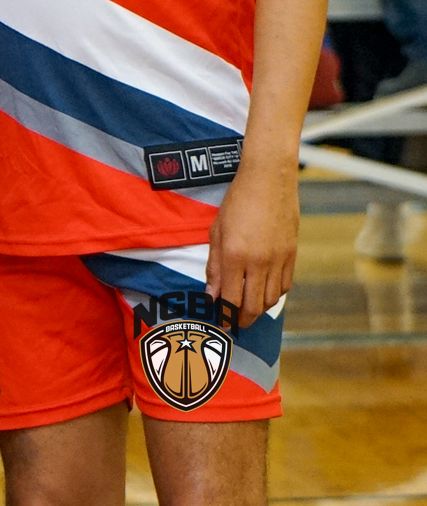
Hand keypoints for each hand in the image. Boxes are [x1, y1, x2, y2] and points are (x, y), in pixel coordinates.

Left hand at [208, 165, 297, 323]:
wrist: (269, 181)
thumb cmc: (237, 203)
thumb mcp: (216, 231)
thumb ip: (214, 266)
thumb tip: (211, 294)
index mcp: (234, 256)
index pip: (230, 299)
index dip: (224, 316)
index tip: (220, 323)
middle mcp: (258, 262)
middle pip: (253, 306)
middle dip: (243, 320)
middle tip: (234, 324)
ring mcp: (279, 260)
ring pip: (271, 299)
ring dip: (259, 309)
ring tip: (247, 310)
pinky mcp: (292, 255)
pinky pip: (285, 285)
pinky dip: (274, 295)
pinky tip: (264, 293)